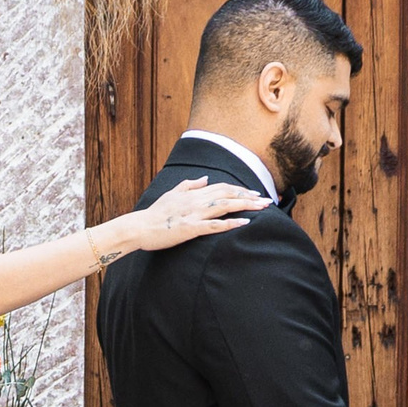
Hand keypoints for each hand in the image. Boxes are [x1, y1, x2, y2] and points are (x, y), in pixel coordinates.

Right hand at [102, 176, 264, 256]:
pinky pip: (214, 225)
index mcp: (192, 193)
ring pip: (225, 206)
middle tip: (268, 201)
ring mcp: (193, 214)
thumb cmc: (155, 213)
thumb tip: (205, 178)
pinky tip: (244, 223)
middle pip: (228, 194)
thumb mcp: (172, 194)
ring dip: (245, 206)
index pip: (221, 187)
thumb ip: (189, 185)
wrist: (139, 227)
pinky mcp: (189, 228)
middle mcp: (195, 200)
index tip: (255, 193)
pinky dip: (230, 223)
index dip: (240, 189)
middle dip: (249, 197)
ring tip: (262, 208)